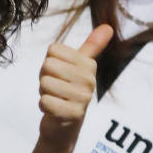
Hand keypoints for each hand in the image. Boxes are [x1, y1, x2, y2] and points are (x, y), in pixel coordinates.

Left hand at [37, 24, 112, 152]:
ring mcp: (82, 98)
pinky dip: (44, 106)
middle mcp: (89, 80)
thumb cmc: (67, 90)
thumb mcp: (79, 66)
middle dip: (45, 77)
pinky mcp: (72, 114)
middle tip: (55, 88)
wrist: (64, 126)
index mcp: (89, 65)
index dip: (49, 62)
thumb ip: (92, 46)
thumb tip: (108, 27)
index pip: (53, 50)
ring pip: (45, 83)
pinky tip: (54, 110)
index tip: (59, 74)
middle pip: (48, 65)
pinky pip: (44, 101)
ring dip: (44, 93)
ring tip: (56, 98)